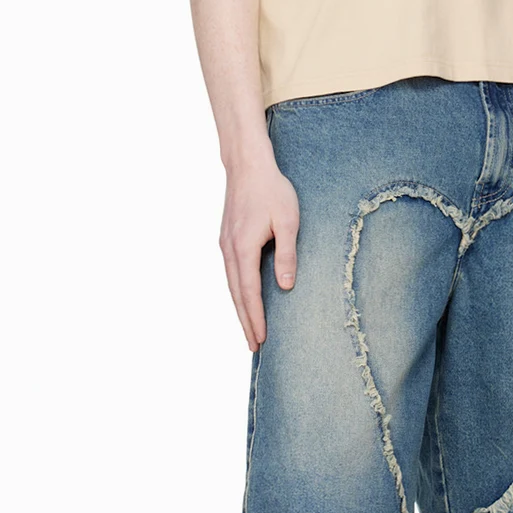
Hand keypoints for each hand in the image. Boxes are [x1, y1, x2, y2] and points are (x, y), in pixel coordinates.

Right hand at [219, 153, 300, 351]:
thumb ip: (286, 254)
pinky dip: (237, 292)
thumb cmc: (272, 190)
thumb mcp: (287, 221)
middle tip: (254, 347)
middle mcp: (229, 250)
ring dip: (240, 309)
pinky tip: (244, 299)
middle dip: (245, 322)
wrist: (247, 165)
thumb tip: (285, 286)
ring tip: (249, 329)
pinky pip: (231, 274)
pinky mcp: (227, 239)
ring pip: (231, 285)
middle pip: (236, 295)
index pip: (249, 293)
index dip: (256, 318)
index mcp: (243, 248)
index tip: (261, 339)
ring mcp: (225, 245)